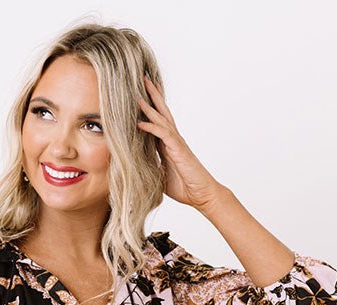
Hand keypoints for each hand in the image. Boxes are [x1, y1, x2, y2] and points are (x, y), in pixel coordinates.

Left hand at [137, 73, 223, 210]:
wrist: (202, 195)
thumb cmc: (185, 187)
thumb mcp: (161, 176)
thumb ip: (150, 166)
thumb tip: (135, 166)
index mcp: (168, 144)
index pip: (157, 121)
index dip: (150, 107)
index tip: (141, 93)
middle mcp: (172, 139)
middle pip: (161, 112)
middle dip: (152, 95)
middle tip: (143, 78)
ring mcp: (176, 143)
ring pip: (161, 118)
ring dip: (150, 105)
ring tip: (139, 91)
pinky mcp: (178, 150)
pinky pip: (163, 135)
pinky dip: (150, 127)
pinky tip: (140, 122)